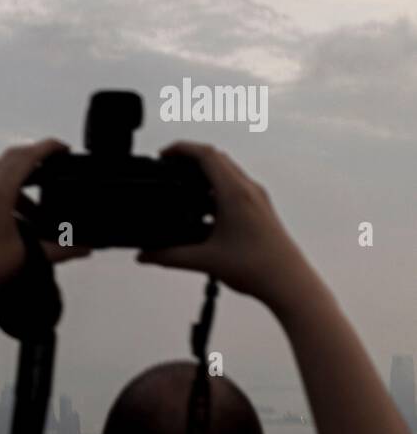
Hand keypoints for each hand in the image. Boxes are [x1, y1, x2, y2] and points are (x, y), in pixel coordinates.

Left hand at [0, 139, 90, 307]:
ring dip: (22, 183)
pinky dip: (8, 193)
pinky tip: (18, 219)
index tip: (64, 148)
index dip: (48, 148)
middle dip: (36, 158)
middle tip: (56, 164)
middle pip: (12, 158)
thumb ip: (60, 250)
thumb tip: (85, 249)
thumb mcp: (28, 256)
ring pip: (0, 174)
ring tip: (39, 210)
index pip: (27, 156)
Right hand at [136, 142, 311, 310]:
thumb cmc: (257, 269)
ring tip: (182, 186)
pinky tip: (202, 210)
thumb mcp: (204, 261)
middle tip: (168, 166)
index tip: (162, 155)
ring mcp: (257, 198)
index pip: (206, 155)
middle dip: (190, 158)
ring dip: (204, 173)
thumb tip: (144, 256)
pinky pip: (235, 187)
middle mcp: (249, 190)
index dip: (181, 149)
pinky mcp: (260, 209)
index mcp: (235, 194)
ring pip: (227, 172)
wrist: (289, 283)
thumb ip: (168, 256)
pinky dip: (215, 188)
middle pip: (217, 158)